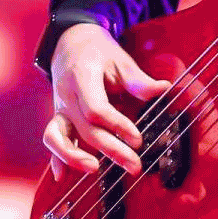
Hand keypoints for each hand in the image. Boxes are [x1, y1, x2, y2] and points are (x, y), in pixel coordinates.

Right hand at [42, 22, 171, 179]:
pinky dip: (56, 158)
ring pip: (57, 136)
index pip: (96, 108)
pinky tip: (62, 177)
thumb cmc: (98, 51)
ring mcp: (59, 107)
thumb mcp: (120, 59)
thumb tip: (165, 89)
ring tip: (95, 170)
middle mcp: (67, 94)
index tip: (138, 139)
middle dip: (110, 149)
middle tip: (135, 165)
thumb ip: (139, 80)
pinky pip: (52, 139)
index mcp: (82, 76)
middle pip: (85, 128)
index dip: (117, 126)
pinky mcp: (58, 116)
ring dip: (74, 157)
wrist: (70, 42)